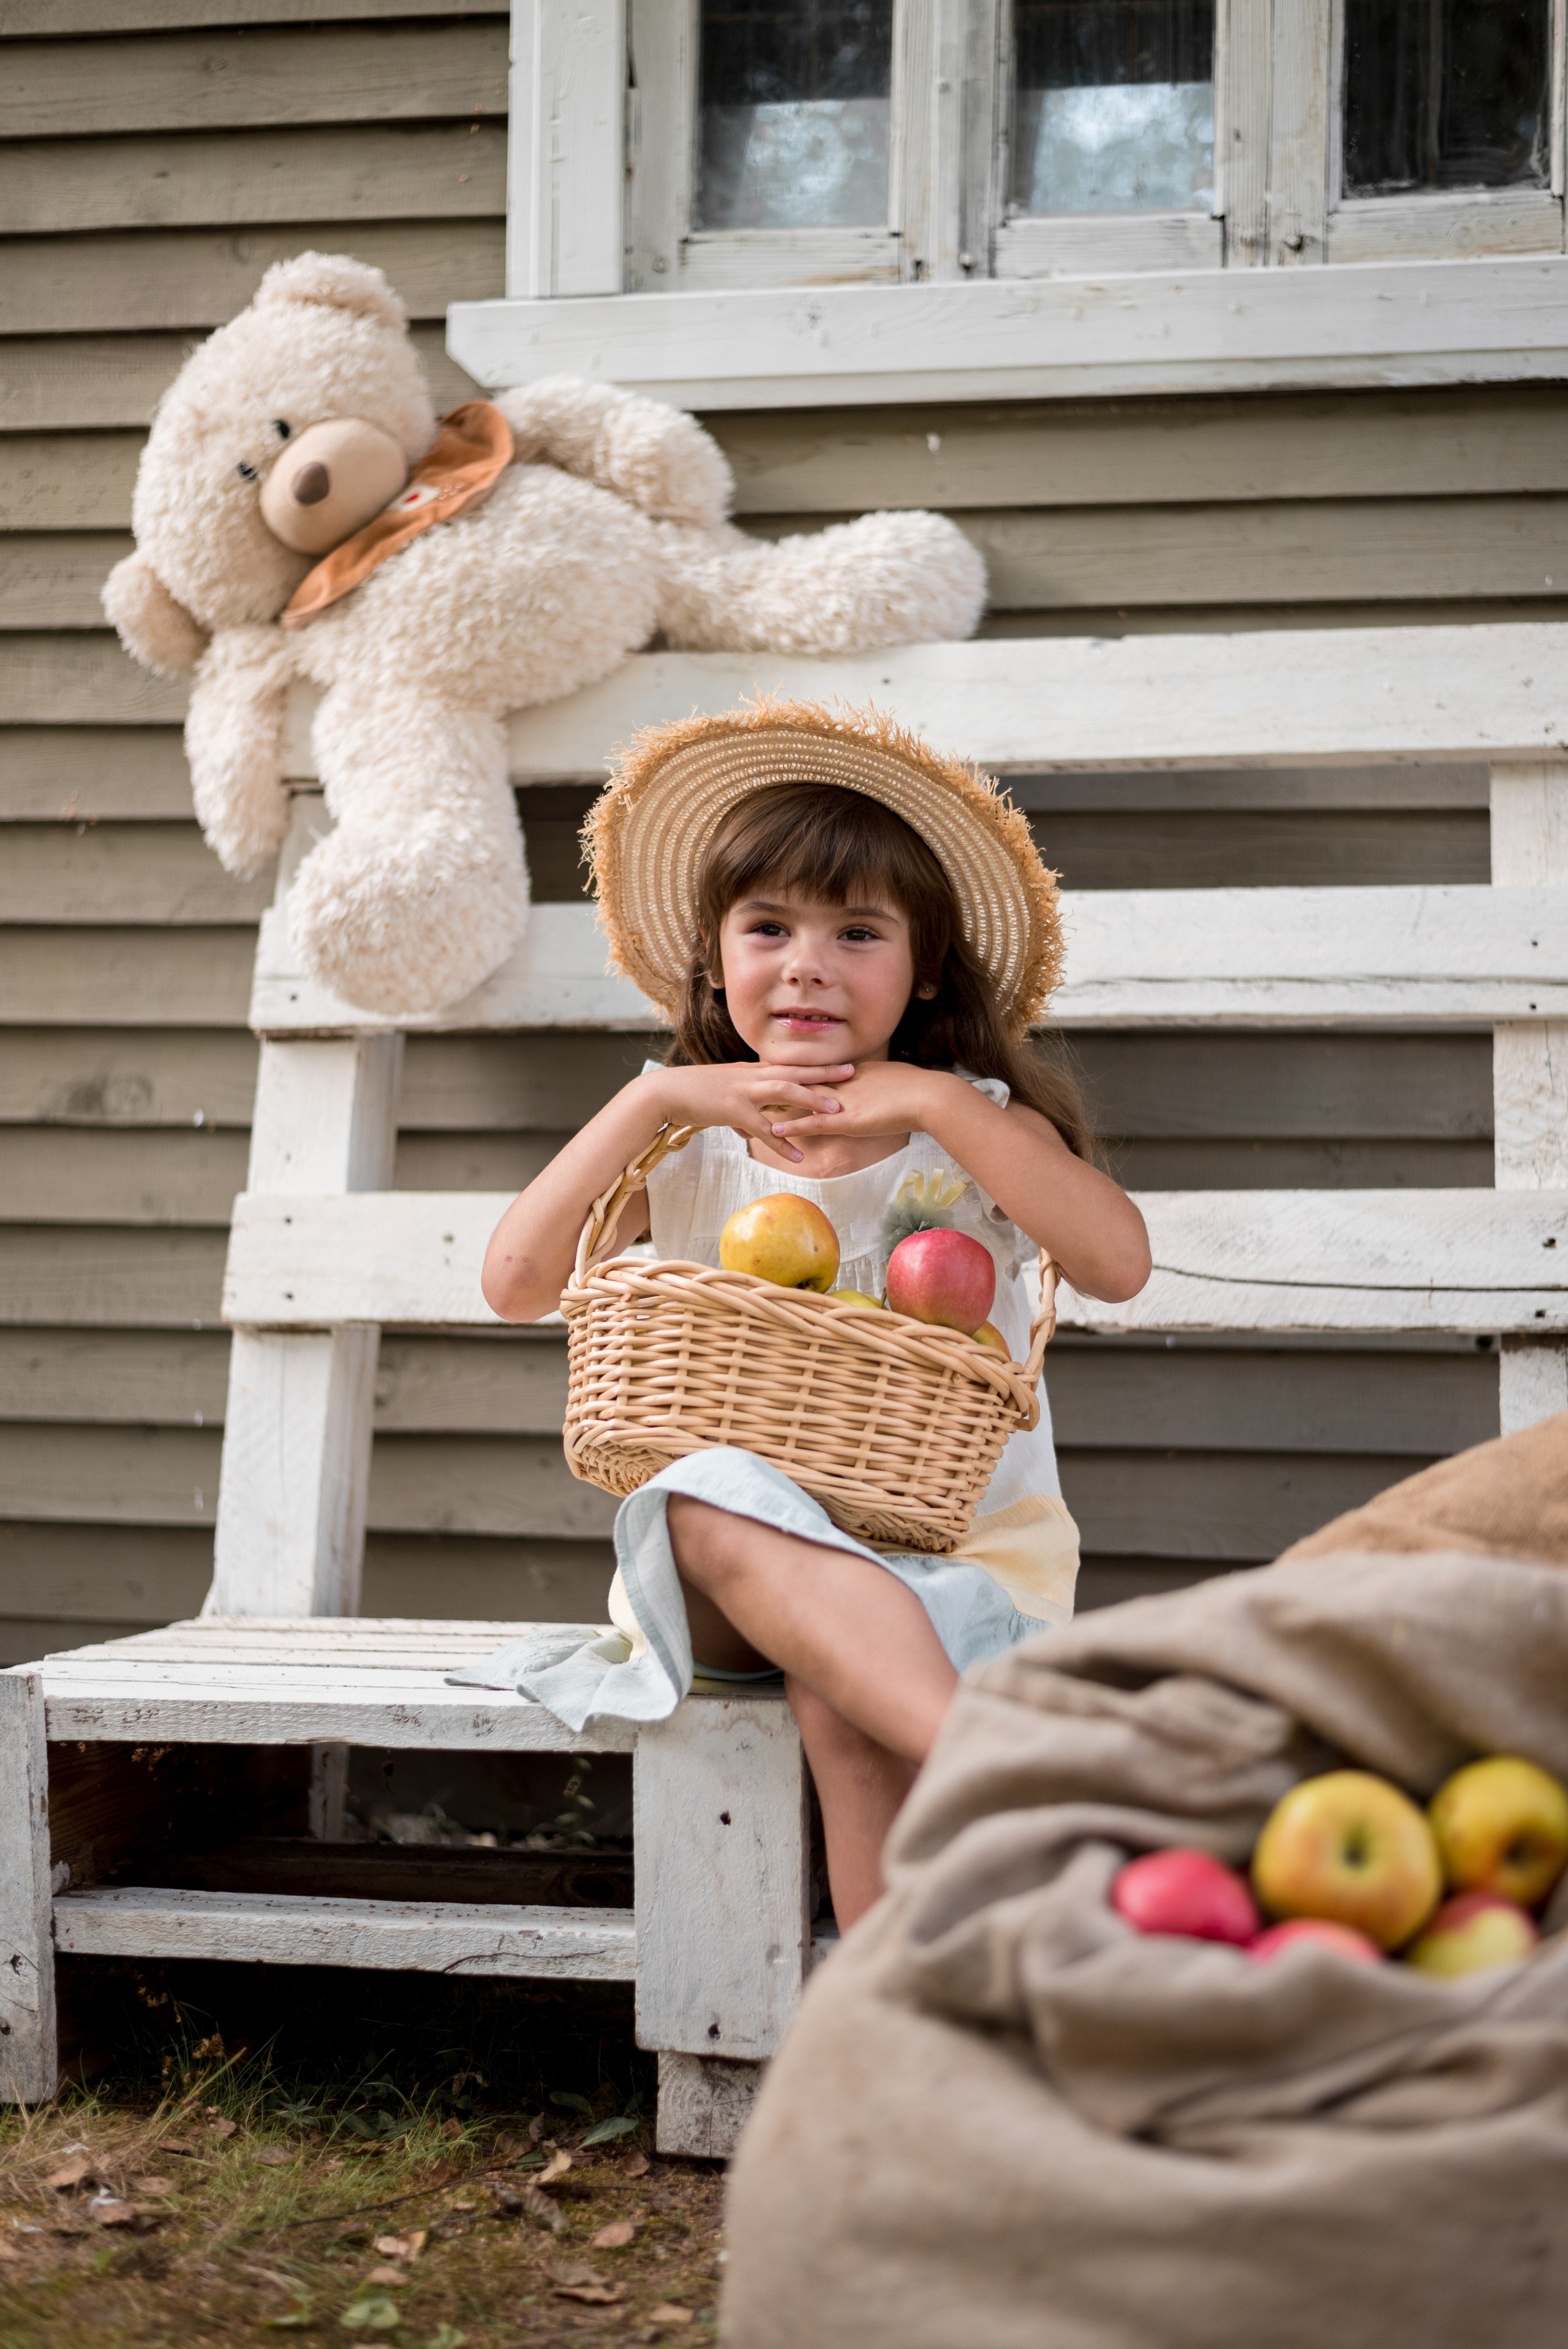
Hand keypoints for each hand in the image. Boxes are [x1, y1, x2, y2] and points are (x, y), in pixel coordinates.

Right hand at [651, 1058, 853, 1163]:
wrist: (663, 1093)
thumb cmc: (690, 1095)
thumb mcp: (721, 1098)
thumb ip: (741, 1114)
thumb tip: (751, 1130)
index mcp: (750, 1071)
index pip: (789, 1065)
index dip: (815, 1063)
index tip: (838, 1062)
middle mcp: (750, 1076)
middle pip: (794, 1070)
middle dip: (825, 1071)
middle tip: (853, 1072)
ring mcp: (742, 1091)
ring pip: (784, 1091)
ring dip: (812, 1099)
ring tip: (837, 1110)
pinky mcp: (732, 1109)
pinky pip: (763, 1128)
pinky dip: (783, 1143)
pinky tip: (800, 1156)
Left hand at [767, 1060, 953, 1144]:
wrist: (931, 1096)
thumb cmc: (920, 1090)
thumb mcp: (892, 1081)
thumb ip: (878, 1083)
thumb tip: (874, 1085)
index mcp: (853, 1072)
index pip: (817, 1071)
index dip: (795, 1072)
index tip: (774, 1070)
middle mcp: (843, 1082)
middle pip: (802, 1080)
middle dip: (777, 1082)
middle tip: (751, 1081)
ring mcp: (844, 1100)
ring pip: (802, 1101)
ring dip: (777, 1104)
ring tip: (751, 1105)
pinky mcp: (848, 1120)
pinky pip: (815, 1123)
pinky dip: (794, 1125)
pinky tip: (774, 1129)